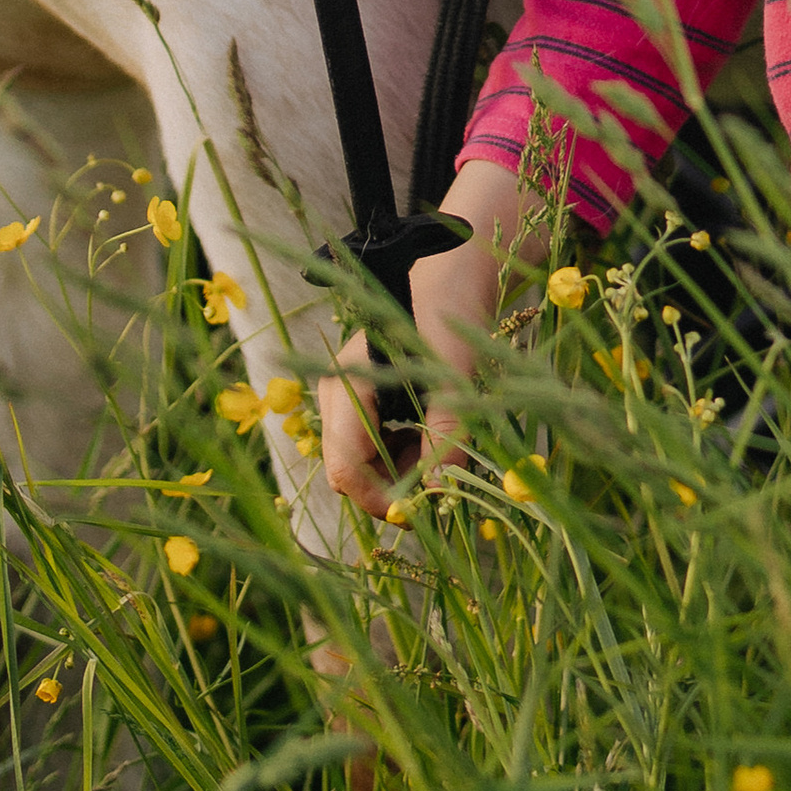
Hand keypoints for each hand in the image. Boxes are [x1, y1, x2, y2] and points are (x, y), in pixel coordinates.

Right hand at [318, 155, 522, 521]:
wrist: (451, 281)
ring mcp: (348, 404)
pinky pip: (378, 450)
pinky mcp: (365, 406)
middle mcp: (336, 399)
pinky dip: (407, 454)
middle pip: (352, 472)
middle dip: (396, 487)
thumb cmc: (448, 321)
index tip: (424, 509)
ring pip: (368, 465)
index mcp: (345, 387)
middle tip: (442, 480)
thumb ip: (447, 440)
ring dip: (405, 471)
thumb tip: (441, 499)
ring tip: (445, 447)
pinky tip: (435, 434)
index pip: (345, 469)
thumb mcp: (454, 381)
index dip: (381, 499)